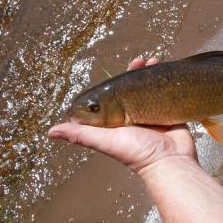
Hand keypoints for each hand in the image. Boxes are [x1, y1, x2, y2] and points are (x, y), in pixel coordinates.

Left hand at [48, 57, 196, 174]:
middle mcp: (133, 116)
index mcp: (116, 121)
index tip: (117, 70)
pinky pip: (164, 92)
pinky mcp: (167, 112)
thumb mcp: (107, 142)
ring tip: (152, 61)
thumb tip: (50, 132)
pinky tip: (163, 68)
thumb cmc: (137, 153)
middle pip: (131, 89)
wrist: (171, 161)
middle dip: (134, 73)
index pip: (111, 97)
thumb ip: (81, 135)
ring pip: (148, 88)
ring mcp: (151, 113)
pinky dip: (163, 80)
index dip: (113, 83)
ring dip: (149, 73)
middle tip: (139, 61)